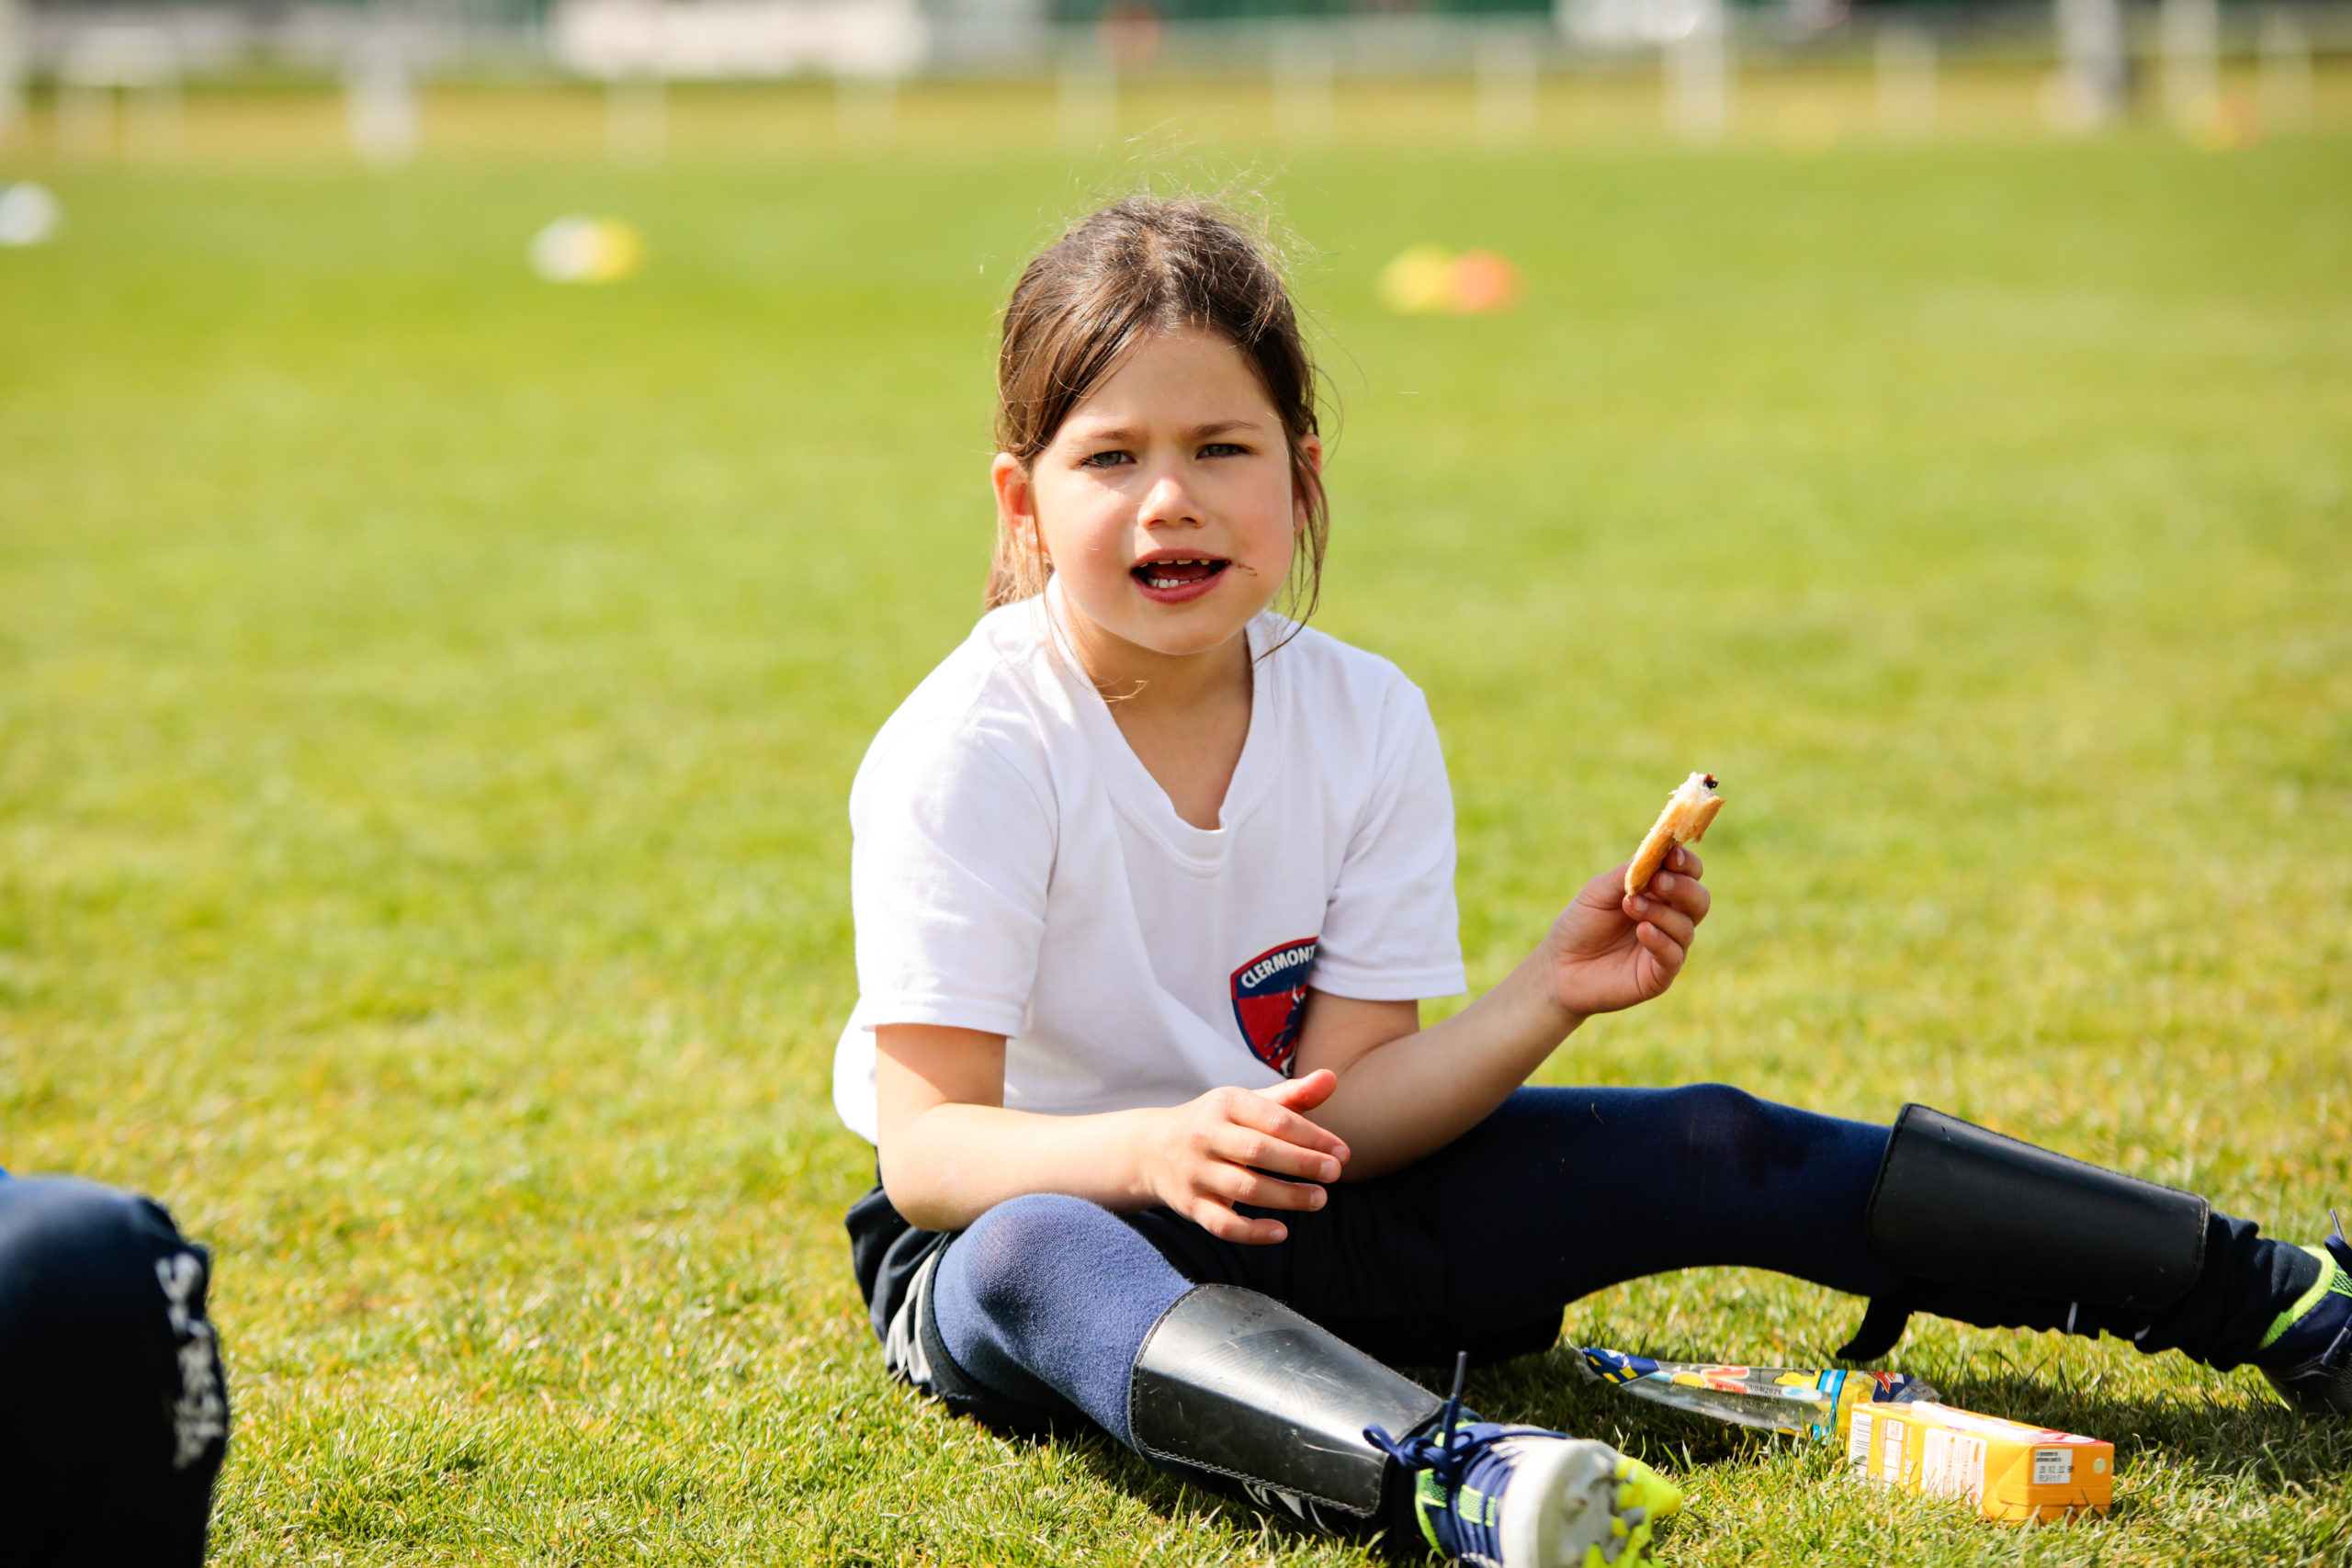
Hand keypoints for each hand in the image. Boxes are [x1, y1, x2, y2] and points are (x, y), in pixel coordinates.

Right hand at [1141, 1069, 1352, 1244]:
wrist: (1152, 1149)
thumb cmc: (1218, 1124)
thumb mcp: (1248, 1104)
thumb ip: (1292, 1096)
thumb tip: (1332, 1078)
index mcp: (1226, 1103)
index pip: (1274, 1119)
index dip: (1312, 1136)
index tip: (1342, 1153)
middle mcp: (1207, 1135)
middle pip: (1259, 1152)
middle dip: (1302, 1163)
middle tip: (1335, 1174)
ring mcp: (1196, 1172)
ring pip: (1245, 1189)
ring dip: (1287, 1197)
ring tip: (1320, 1199)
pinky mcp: (1191, 1205)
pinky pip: (1222, 1225)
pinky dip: (1252, 1232)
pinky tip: (1281, 1232)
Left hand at [1541, 845, 1710, 1019]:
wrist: (1558, 965)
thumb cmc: (1580, 924)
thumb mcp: (1599, 891)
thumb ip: (1628, 874)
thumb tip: (1655, 854)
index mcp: (1659, 894)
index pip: (1689, 873)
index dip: (1686, 862)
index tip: (1671, 855)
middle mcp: (1670, 919)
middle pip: (1699, 900)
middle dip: (1682, 887)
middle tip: (1657, 882)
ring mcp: (1667, 947)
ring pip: (1686, 927)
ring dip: (1661, 912)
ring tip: (1631, 905)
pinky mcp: (1658, 975)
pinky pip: (1673, 956)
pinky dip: (1661, 940)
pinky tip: (1643, 930)